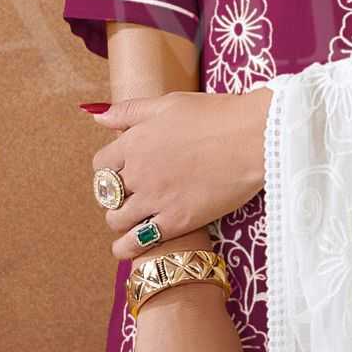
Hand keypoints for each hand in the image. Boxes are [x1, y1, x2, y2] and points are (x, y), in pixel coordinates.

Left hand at [87, 88, 274, 258]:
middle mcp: (138, 172)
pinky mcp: (176, 222)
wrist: (253, 137)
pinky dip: (127, 247)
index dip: (109, 167)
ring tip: (132, 218)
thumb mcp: (168, 103)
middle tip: (130, 194)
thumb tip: (97, 116)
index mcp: (134, 141)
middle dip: (114, 194)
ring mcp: (155, 199)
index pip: (101, 163)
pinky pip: (137, 242)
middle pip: (106, 193)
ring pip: (117, 220)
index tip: (122, 170)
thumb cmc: (216, 114)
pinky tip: (129, 246)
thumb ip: (130, 110)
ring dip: (119, 220)